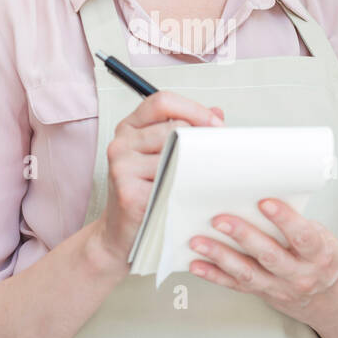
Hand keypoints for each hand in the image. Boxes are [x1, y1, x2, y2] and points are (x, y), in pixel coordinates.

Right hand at [95, 90, 223, 269]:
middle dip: (200, 141)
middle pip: (174, 126)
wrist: (120, 235)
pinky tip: (185, 194)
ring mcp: (122, 166)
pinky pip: (171, 180)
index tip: (215, 125)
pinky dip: (185, 186)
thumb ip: (186, 131)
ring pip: (175, 152)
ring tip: (196, 180)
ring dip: (194, 166)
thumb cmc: (143, 194)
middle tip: (215, 158)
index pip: (163, 101)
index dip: (193, 109)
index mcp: (129, 128)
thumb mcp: (160, 156)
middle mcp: (121, 143)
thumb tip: (217, 113)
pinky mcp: (128, 191)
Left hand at [188, 196, 337, 325]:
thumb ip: (297, 222)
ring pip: (248, 272)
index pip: (303, 236)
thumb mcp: (322, 237)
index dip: (284, 219)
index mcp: (320, 254)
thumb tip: (262, 194)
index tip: (265, 202)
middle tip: (220, 219)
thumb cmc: (322, 259)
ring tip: (198, 241)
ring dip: (220, 255)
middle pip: (270, 255)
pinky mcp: (262, 294)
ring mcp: (280, 287)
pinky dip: (213, 275)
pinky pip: (235, 285)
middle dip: (243, 236)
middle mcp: (300, 274)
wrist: (329, 300)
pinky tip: (197, 264)